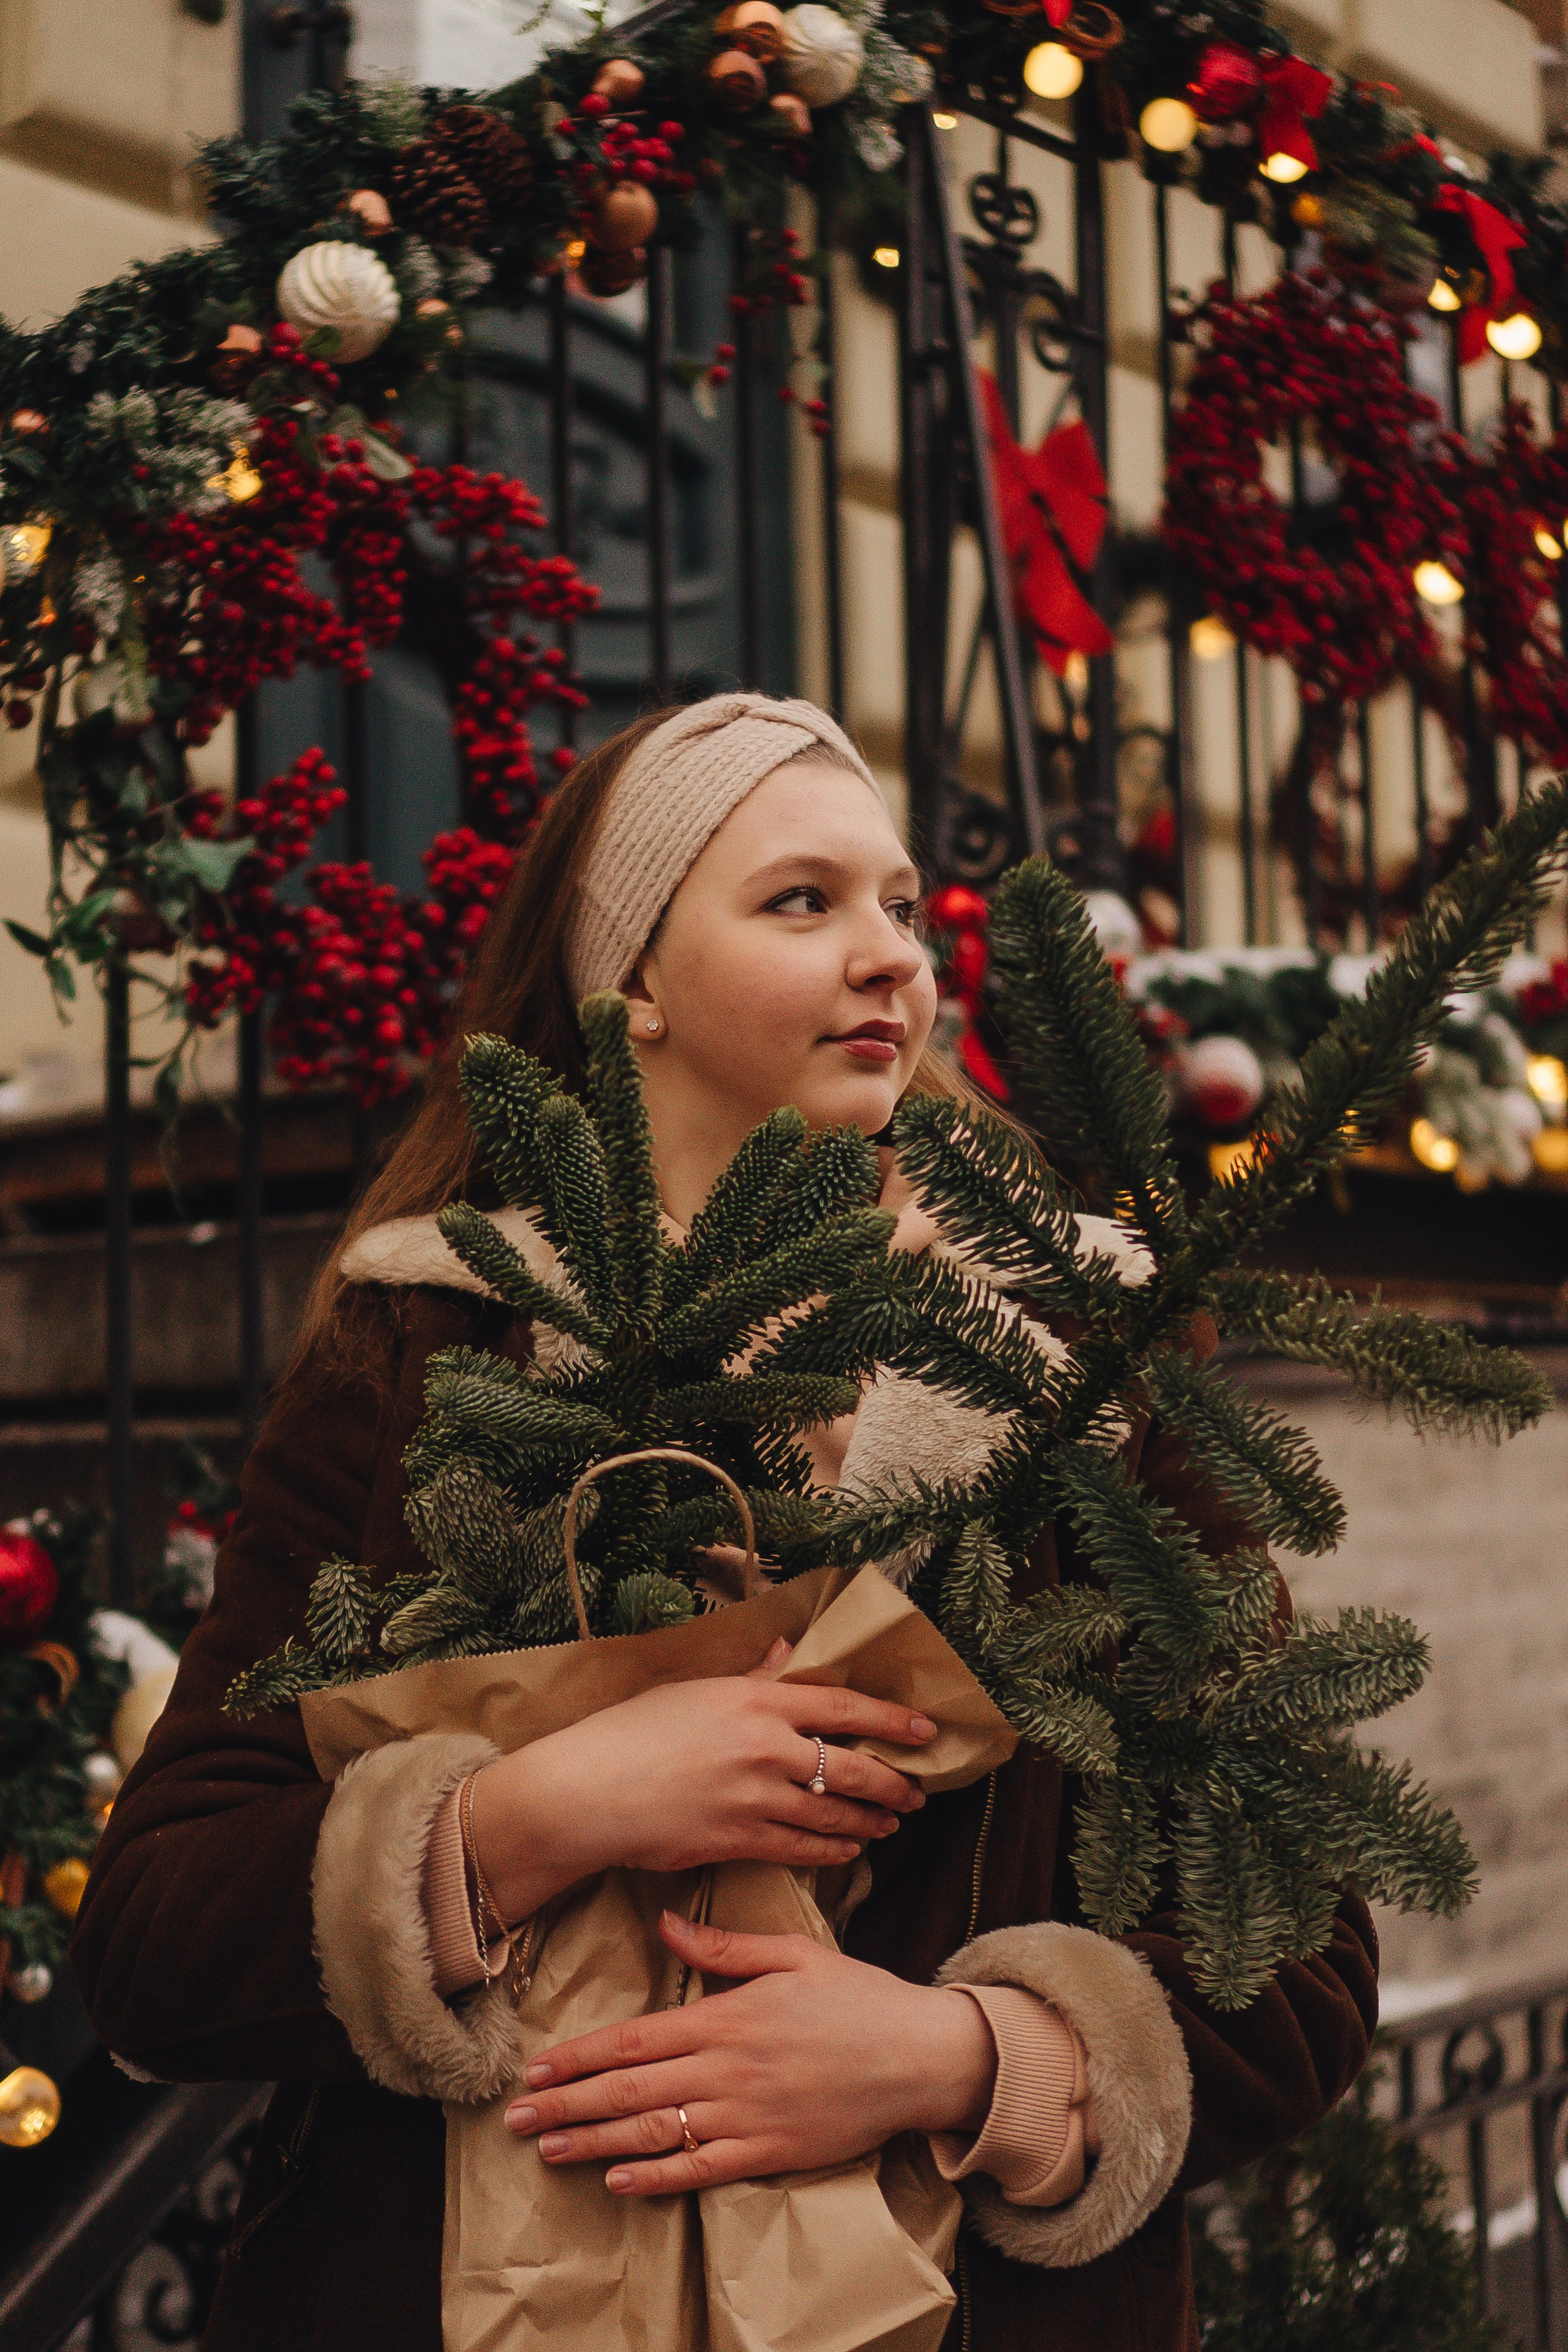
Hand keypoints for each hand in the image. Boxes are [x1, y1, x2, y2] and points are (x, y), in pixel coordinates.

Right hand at [470, 1638, 932, 1923]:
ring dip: (868, 1821)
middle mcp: (764, 1748)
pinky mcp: (738, 1841)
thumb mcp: (697, 1690)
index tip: (925, 1729)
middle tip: (915, 1790)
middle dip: (892, 1781)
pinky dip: (832, 1850)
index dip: (890, 1718)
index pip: (842, 1706)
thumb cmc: (635, 1732)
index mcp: (756, 1701)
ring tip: (889, 1822)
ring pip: (834, 1815)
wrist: (589, 1792)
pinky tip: (847, 1849)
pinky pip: (802, 1848)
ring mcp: (754, 1798)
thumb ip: (753, 1677)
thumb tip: (788, 1650)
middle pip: (852, 1768)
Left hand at [504, 1909, 997, 2193]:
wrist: (919, 2056)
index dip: (580, 2056)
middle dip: (567, 2103)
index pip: (634, 2038)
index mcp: (727, 2017)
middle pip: (629, 2089)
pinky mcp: (770, 2153)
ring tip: (548, 2149)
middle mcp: (727, 2069)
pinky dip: (656, 2178)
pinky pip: (701, 2170)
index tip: (538, 2065)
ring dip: (594, 2143)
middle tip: (517, 2116)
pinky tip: (618, 2181)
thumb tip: (664, 1924)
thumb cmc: (858, 1999)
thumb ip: (723, 1948)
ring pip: (654, 2132)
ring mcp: (746, 2116)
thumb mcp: (792, 1954)